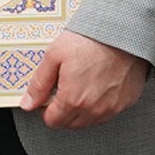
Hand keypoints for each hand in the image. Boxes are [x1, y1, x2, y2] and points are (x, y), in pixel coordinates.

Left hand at [18, 31, 147, 128]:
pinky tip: (100, 85)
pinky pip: (109, 112)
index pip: (52, 121)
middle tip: (66, 86)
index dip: (47, 108)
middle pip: (70, 123)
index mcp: (73, 100)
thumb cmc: (91, 39)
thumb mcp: (54, 55)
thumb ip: (39, 84)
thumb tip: (28, 103)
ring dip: (83, 109)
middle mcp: (93, 109)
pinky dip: (102, 104)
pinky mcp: (126, 102)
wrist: (123, 31)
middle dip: (64, 110)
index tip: (50, 96)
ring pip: (90, 120)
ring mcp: (112, 108)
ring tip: (83, 83)